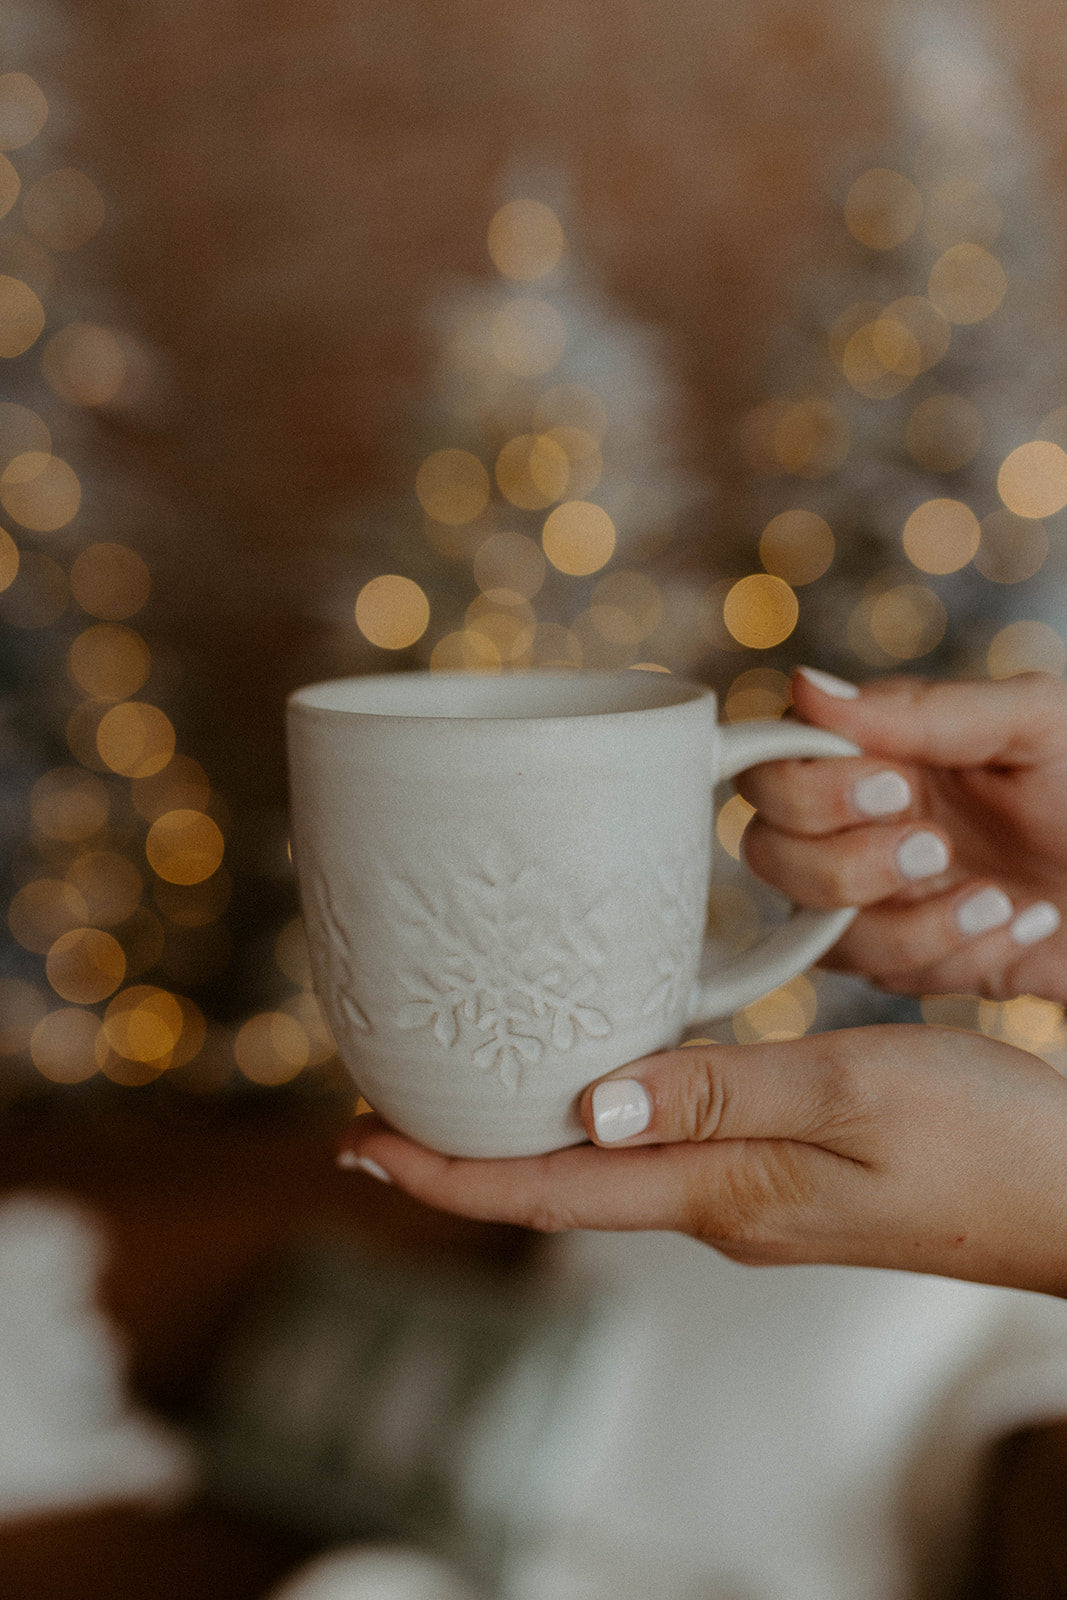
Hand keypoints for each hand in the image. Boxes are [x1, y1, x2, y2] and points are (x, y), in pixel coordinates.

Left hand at [339, 1028, 1066, 1294]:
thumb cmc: (987, 1143)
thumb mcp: (857, 1096)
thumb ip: (724, 1095)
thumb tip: (590, 1106)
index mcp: (724, 1191)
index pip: (548, 1191)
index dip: (445, 1172)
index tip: (355, 1140)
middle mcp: (722, 1202)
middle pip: (560, 1183)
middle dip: (465, 1150)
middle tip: (381, 1098)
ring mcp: (754, 1193)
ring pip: (608, 1164)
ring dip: (529, 1129)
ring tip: (467, 1077)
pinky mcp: (788, 1172)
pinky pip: (665, 1143)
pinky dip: (604, 1111)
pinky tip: (598, 1072)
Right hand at [736, 668, 1066, 1002]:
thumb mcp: (1035, 725)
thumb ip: (920, 710)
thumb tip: (804, 687)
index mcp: (876, 750)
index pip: (768, 764)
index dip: (806, 787)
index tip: (893, 787)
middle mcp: (857, 823)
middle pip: (766, 851)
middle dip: (847, 864)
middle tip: (935, 847)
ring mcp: (877, 898)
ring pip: (815, 928)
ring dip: (906, 921)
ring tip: (998, 897)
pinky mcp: (910, 961)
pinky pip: (878, 977)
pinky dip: (949, 954)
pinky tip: (1015, 926)